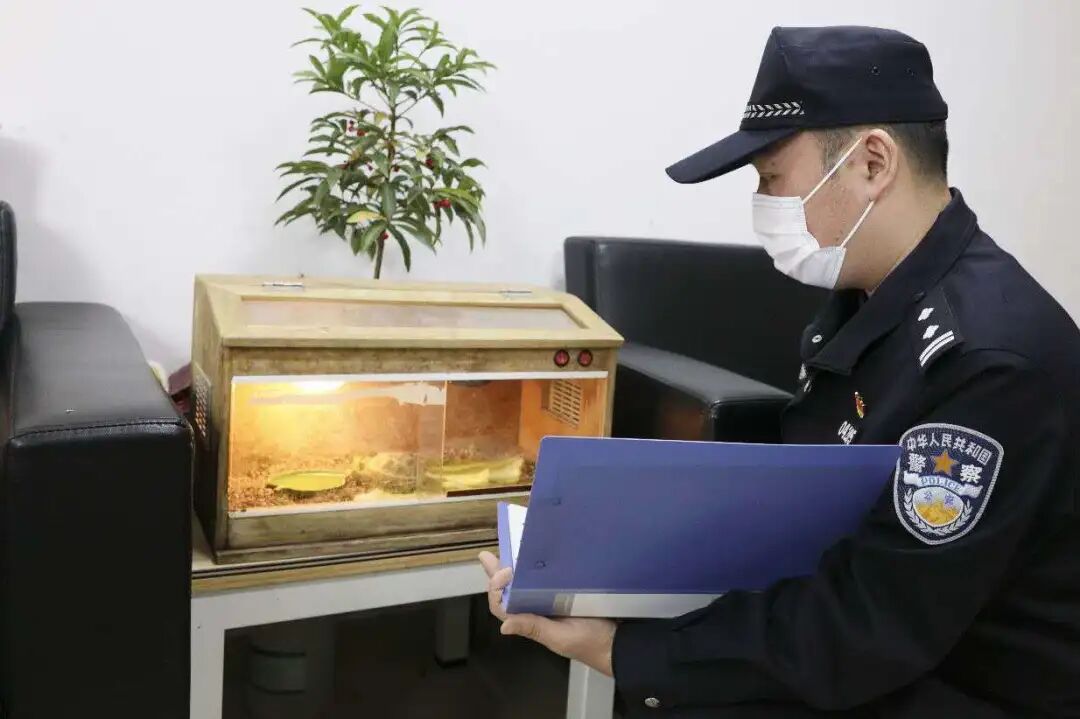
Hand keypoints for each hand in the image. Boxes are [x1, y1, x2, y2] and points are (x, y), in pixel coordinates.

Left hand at [478, 551, 615, 676]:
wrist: (620, 640)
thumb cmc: (590, 642)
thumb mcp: (560, 637)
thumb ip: (534, 628)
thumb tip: (503, 626)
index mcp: (532, 620)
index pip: (502, 606)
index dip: (496, 588)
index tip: (504, 571)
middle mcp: (538, 608)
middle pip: (510, 590)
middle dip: (497, 572)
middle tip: (487, 556)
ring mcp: (552, 598)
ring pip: (526, 581)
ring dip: (514, 566)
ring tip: (503, 549)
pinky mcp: (567, 588)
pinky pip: (547, 577)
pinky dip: (539, 565)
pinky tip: (535, 553)